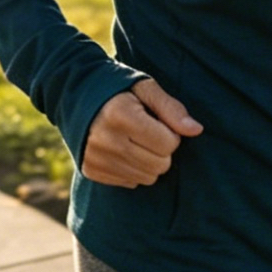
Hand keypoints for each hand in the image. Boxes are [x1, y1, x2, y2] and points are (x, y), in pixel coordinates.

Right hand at [82, 80, 202, 187]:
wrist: (75, 96)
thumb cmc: (119, 90)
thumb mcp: (145, 88)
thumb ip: (172, 108)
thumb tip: (196, 130)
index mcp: (120, 115)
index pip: (168, 143)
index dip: (170, 133)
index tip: (157, 122)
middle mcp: (106, 140)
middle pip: (160, 165)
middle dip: (162, 150)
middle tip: (148, 133)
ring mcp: (96, 158)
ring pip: (148, 178)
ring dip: (149, 162)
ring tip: (135, 141)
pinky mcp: (91, 171)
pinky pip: (130, 183)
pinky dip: (132, 169)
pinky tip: (122, 150)